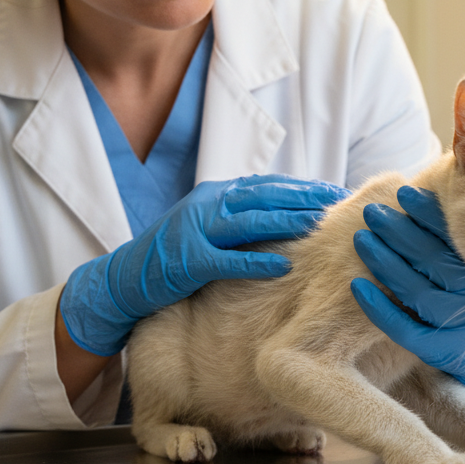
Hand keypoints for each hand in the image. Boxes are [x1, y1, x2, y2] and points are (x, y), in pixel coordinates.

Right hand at [60, 174, 349, 355]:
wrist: (123, 279)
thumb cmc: (173, 256)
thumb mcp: (209, 227)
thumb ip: (242, 218)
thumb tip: (289, 214)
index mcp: (216, 194)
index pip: (267, 185)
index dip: (302, 186)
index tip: (335, 191)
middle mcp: (207, 205)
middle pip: (264, 195)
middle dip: (305, 197)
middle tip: (341, 201)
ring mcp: (195, 231)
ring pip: (249, 221)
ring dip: (288, 220)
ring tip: (321, 224)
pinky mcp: (187, 261)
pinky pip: (227, 259)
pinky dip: (256, 261)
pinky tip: (284, 265)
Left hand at [350, 186, 464, 396]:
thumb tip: (444, 172)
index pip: (457, 236)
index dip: (428, 212)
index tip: (403, 192)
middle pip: (432, 261)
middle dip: (398, 231)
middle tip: (371, 211)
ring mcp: (460, 326)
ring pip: (415, 292)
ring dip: (383, 262)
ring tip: (360, 238)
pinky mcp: (441, 351)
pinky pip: (404, 329)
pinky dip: (378, 307)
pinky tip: (356, 285)